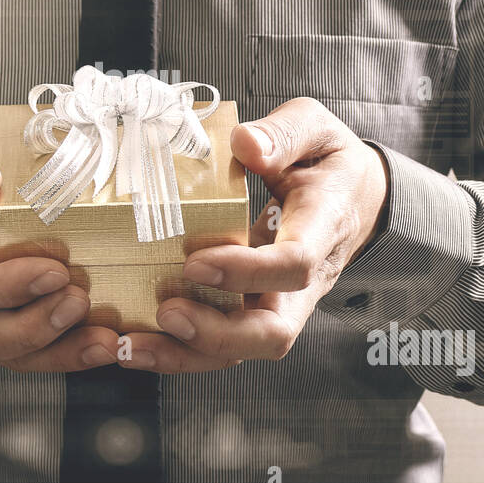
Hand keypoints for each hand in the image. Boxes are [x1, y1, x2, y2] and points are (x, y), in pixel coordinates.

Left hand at [118, 97, 389, 372]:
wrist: (354, 196)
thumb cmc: (328, 159)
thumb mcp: (315, 128)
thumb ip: (283, 134)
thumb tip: (244, 145)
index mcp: (322, 227)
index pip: (296, 265)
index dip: (248, 271)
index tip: (196, 261)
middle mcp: (304, 279)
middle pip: (272, 332)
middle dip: (217, 334)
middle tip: (166, 313)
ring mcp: (279, 300)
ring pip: (241, 349)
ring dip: (184, 354)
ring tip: (129, 346)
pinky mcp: (252, 308)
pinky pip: (219, 342)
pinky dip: (175, 350)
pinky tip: (129, 344)